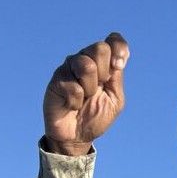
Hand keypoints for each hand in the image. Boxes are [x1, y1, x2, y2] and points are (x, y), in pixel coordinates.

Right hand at [43, 32, 129, 155]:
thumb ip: (116, 79)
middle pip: (100, 48)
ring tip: (84, 99)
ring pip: (86, 65)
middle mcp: (86, 60)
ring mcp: (69, 68)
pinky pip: (73, 86)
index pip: (113, 40)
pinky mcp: (57, 79)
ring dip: (90, 88)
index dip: (119, 48)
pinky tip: (71, 106)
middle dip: (104, 74)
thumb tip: (116, 61)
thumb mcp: (115, 100)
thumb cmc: (96, 118)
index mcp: (103, 63)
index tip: (119, 66)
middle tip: (97, 90)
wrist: (76, 137)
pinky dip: (76, 102)